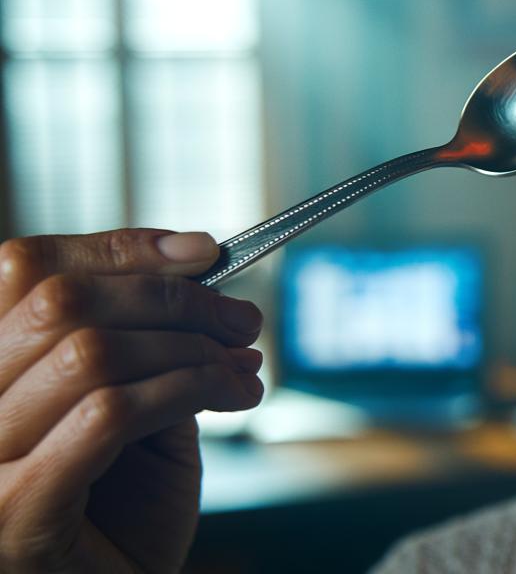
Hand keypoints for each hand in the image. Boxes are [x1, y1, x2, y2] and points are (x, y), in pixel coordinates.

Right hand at [0, 229, 264, 573]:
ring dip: (191, 350)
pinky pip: (109, 415)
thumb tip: (197, 272)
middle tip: (241, 322)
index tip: (205, 252)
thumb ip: (144, 347)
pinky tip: (231, 399)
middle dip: (173, 298)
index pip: (24, 267)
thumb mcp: (135, 412)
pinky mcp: (16, 511)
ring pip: (88, 353)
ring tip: (243, 371)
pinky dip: (185, 390)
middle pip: (61, 301)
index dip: (120, 248)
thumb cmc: (120, 519)